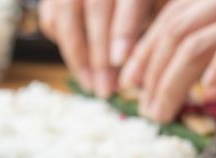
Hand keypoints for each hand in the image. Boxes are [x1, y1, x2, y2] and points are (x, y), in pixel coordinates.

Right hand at [39, 0, 154, 96]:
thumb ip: (159, 35)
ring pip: (66, 14)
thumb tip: (144, 80)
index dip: (123, 28)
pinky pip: (51, 18)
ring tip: (91, 86)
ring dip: (77, 56)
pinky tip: (81, 67)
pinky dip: (62, 43)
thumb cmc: (153, 4)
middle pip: (96, 7)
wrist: (120, 0)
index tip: (120, 60)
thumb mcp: (164, 10)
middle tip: (106, 90)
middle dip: (99, 54)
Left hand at [121, 0, 215, 121]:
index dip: (146, 50)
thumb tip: (214, 97)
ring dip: (170, 80)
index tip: (132, 83)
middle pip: (175, 30)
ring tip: (160, 111)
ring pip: (195, 41)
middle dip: (148, 70)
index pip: (174, 18)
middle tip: (140, 105)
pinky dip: (215, 72)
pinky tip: (205, 95)